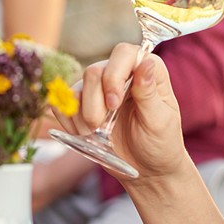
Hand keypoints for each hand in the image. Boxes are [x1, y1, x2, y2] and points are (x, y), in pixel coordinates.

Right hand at [56, 42, 189, 181]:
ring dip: (81, 116)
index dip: (114, 75)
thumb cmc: (161, 143)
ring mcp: (99, 89)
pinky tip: (84, 134)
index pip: (124, 53)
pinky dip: (69, 121)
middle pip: (94, 71)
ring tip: (96, 134)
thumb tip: (145, 62)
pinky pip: (62, 103)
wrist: (148, 170)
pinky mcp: (82, 104)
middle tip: (103, 127)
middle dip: (94, 104)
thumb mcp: (159, 121)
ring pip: (76, 88)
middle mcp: (121, 73)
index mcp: (147, 70)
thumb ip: (148, 92)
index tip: (114, 104)